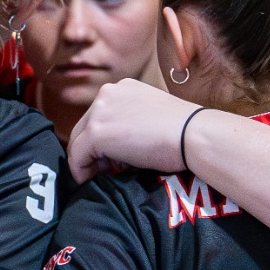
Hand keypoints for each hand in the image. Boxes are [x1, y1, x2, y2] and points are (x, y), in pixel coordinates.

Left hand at [65, 79, 200, 182]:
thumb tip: (118, 147)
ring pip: (78, 142)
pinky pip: (77, 157)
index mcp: (122, 88)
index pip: (100, 115)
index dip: (103, 139)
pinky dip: (81, 172)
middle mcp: (106, 94)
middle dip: (92, 151)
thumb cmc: (183, 131)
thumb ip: (131, 122)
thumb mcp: (152, 116)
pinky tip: (91, 181)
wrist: (192, 134)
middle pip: (84, 127)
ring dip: (87, 161)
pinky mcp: (96, 133)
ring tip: (103, 176)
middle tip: (107, 171)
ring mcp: (99, 113)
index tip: (114, 158)